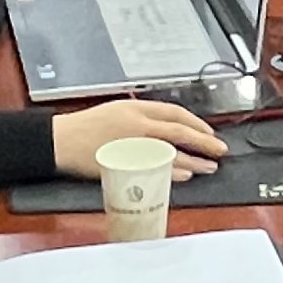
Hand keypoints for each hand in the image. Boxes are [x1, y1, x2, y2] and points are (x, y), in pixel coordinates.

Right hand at [53, 97, 223, 178]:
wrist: (61, 140)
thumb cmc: (85, 126)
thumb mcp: (117, 110)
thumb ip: (142, 117)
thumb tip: (165, 127)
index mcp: (136, 108)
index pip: (175, 113)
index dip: (196, 123)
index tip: (209, 132)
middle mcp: (138, 124)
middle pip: (180, 132)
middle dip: (204, 141)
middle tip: (220, 149)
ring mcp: (133, 145)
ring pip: (173, 152)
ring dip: (195, 160)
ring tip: (210, 166)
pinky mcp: (127, 164)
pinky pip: (157, 169)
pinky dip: (173, 172)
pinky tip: (186, 174)